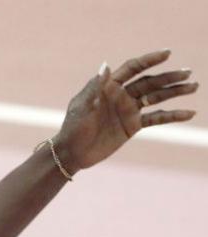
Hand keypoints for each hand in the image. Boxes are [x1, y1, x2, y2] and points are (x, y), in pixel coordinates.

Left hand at [55, 49, 197, 173]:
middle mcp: (122, 95)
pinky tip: (188, 113)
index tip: (167, 53)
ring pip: (156, 98)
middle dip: (169, 77)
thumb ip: (95, 87)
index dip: (150, 60)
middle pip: (149, 82)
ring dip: (175, 92)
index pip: (133, 68)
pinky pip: (156, 118)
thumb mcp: (82, 106)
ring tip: (194, 86)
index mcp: (109, 86)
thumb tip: (106, 65)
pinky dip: (172, 116)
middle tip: (188, 73)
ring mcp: (129, 110)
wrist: (72, 153)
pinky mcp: (133, 125)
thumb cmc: (73, 127)